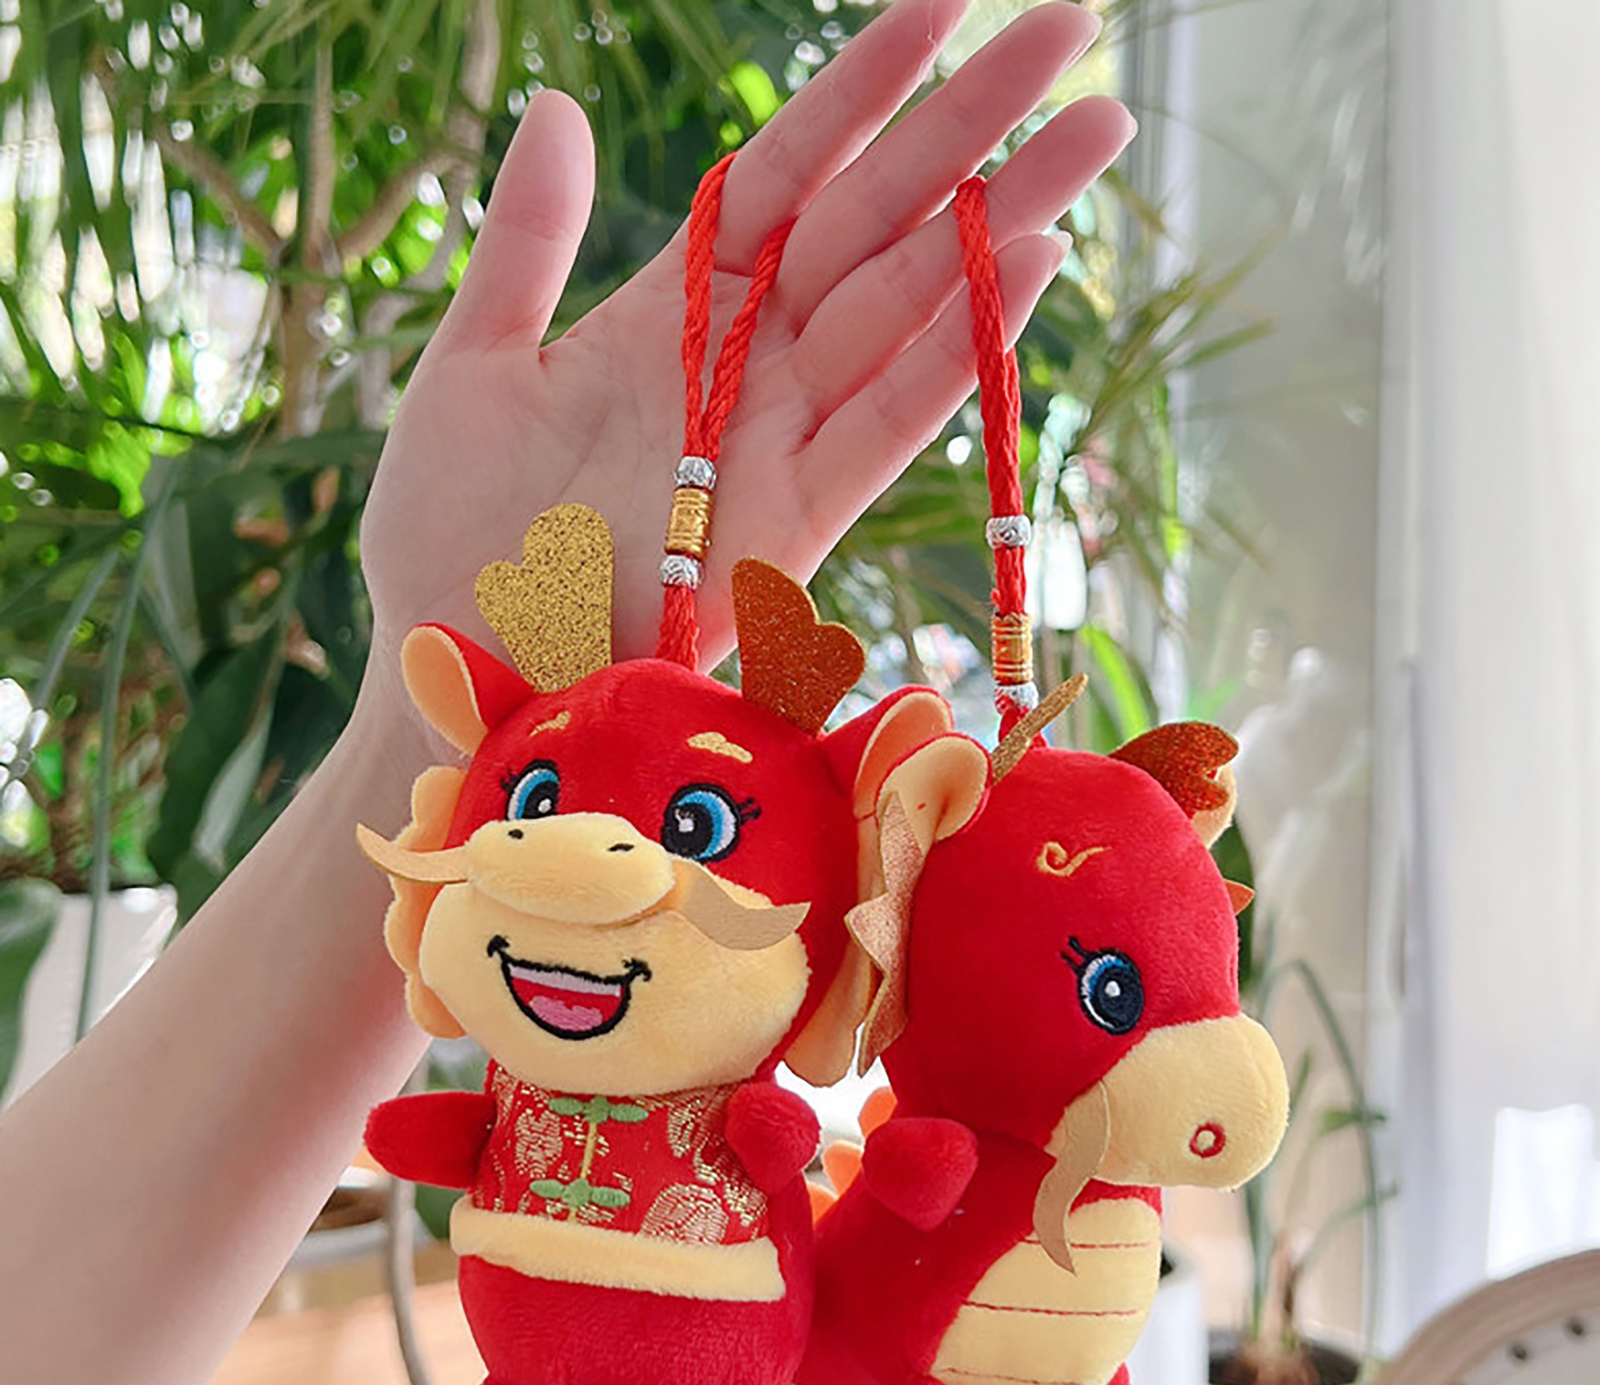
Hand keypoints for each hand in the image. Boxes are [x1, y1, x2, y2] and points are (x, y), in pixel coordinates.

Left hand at [359, 0, 1133, 678]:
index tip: (942, 0)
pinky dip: (954, 351)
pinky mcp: (794, 523)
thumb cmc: (445, 529)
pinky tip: (1028, 269)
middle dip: (974, 125)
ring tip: (1094, 132)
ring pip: (908, 307)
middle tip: (1073, 29)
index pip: (791, 169)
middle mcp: (743, 362)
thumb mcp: (473, 362)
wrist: (451, 659)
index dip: (862, 84)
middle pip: (877, 219)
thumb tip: (560, 105)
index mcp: (671, 308)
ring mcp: (776, 438)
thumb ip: (527, 240)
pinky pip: (888, 422)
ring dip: (1002, 220)